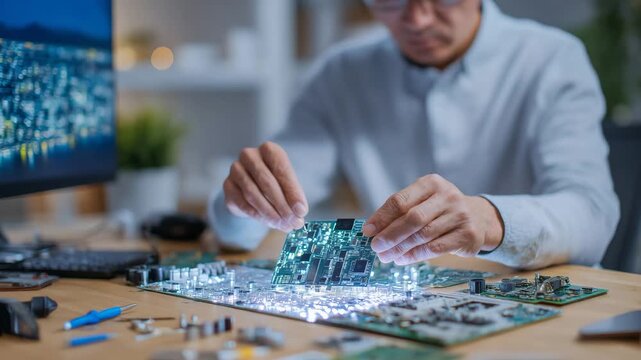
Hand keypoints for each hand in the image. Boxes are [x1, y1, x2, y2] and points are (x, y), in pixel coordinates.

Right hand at [223, 141, 307, 231]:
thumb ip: (293, 196)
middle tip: (293, 222)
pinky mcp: (228, 185)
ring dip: (270, 213)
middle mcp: (250, 156)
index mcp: (269, 150)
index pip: (282, 170)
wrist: (252, 186)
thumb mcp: (287, 184)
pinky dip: (257, 215)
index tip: (301, 211)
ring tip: (282, 225)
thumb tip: (299, 213)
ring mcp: (236, 169)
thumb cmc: (275, 182)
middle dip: (282, 206)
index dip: (293, 192)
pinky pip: (242, 203)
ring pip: (253, 194)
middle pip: (267, 183)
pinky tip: (268, 222)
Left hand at [362, 174, 502, 264]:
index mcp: (431, 183)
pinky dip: (415, 256)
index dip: (381, 217)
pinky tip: (403, 259)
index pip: (400, 200)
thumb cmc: (440, 210)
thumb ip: (400, 213)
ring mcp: (460, 215)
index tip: (367, 231)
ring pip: (423, 235)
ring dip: (400, 248)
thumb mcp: (423, 202)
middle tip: (376, 247)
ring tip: (386, 256)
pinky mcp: (467, 235)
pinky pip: (435, 248)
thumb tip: (373, 231)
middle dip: (390, 235)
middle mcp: (448, 196)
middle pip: (412, 218)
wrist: (478, 218)